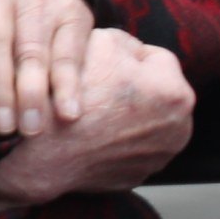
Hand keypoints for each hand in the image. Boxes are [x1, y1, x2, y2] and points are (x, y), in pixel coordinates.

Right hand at [0, 28, 195, 211]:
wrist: (40, 151)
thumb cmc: (69, 94)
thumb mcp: (98, 43)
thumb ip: (125, 42)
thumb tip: (133, 49)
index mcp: (176, 94)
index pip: (158, 59)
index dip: (128, 56)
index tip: (105, 63)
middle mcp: (179, 130)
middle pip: (158, 93)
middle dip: (135, 86)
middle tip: (101, 85)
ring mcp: (160, 157)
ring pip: (147, 121)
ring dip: (129, 113)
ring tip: (96, 109)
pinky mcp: (140, 176)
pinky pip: (132, 148)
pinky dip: (119, 139)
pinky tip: (94, 133)